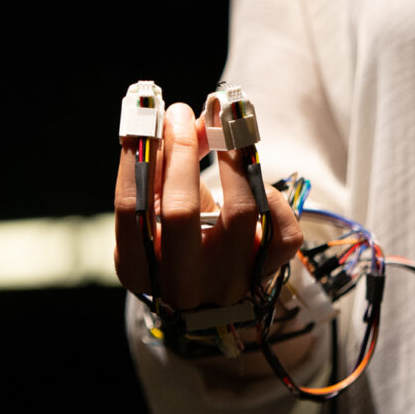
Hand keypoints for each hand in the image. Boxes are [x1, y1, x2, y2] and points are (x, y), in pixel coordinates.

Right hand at [112, 101, 303, 308]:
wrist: (211, 300)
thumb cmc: (178, 244)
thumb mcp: (157, 217)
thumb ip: (164, 171)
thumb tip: (191, 120)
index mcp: (139, 269)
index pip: (131, 206)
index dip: (138, 154)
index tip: (149, 117)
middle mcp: (181, 284)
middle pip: (181, 210)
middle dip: (182, 151)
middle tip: (184, 113)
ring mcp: (228, 283)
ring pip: (243, 212)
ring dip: (234, 160)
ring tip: (227, 130)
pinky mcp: (267, 277)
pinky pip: (283, 231)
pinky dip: (273, 197)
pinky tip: (254, 181)